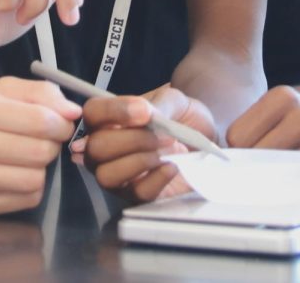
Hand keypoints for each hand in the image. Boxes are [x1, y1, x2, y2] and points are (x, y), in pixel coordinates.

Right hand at [0, 77, 81, 215]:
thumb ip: (38, 93)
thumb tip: (73, 111)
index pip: (40, 120)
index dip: (61, 124)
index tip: (60, 125)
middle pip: (40, 152)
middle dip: (51, 147)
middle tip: (42, 142)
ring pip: (34, 179)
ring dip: (40, 169)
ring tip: (26, 159)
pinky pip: (23, 200)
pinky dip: (29, 188)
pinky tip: (14, 175)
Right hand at [83, 85, 216, 202]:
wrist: (207, 140)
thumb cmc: (183, 117)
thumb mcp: (174, 101)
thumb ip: (158, 105)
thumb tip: (143, 114)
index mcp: (110, 119)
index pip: (92, 112)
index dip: (113, 111)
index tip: (145, 111)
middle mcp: (107, 149)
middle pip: (95, 148)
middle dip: (131, 140)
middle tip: (162, 135)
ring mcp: (120, 176)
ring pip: (107, 176)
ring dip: (140, 161)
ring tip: (168, 151)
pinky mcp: (139, 197)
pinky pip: (137, 194)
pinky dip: (157, 179)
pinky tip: (173, 166)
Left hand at [228, 86, 299, 186]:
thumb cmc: (298, 125)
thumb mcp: (274, 112)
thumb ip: (248, 128)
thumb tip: (218, 158)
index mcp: (283, 96)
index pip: (238, 136)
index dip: (239, 149)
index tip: (250, 149)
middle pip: (256, 156)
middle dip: (253, 165)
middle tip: (265, 164)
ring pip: (276, 173)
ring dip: (275, 178)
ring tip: (286, 166)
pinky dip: (295, 187)